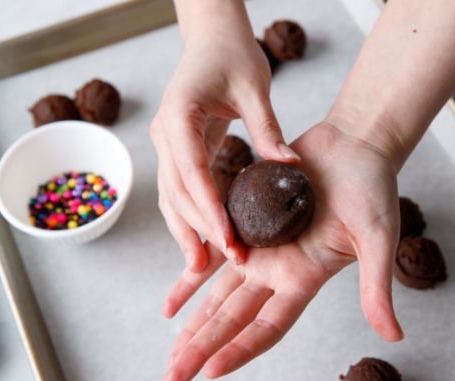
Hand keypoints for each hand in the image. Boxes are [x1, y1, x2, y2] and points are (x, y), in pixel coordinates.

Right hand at [150, 24, 299, 271]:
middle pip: (175, 192)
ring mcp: (168, 144)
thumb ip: (268, 128)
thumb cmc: (233, 55)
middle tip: (222, 262)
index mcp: (179, 115)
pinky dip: (192, 215)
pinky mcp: (179, 151)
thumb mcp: (254, 87)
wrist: (213, 39)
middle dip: (197, 229)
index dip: (208, 208)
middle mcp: (165, 134)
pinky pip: (182, 190)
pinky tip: (206, 239)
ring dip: (187, 231)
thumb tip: (289, 165)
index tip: (228, 238)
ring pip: (171, 197)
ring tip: (202, 267)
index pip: (191, 171)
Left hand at [162, 122, 403, 380]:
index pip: (267, 325)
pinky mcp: (246, 218)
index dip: (240, 348)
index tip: (209, 371)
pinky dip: (191, 276)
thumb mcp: (378, 238)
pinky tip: (171, 303)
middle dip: (203, 347)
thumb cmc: (372, 188)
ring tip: (170, 353)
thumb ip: (376, 286)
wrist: (353, 145)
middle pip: (233, 317)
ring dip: (194, 322)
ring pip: (218, 292)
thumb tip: (394, 337)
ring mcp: (259, 247)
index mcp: (304, 278)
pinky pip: (212, 251)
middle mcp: (277, 270)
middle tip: (172, 379)